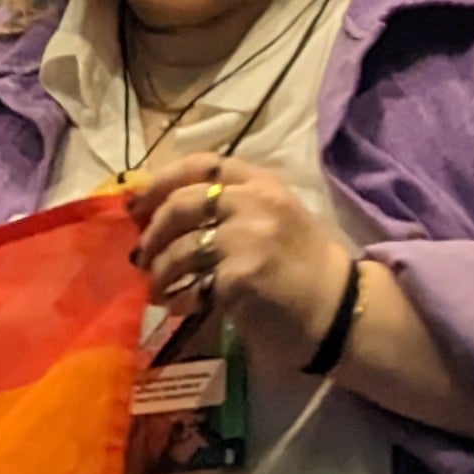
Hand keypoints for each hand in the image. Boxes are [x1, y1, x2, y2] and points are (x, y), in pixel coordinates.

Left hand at [123, 153, 353, 375]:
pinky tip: (178, 307)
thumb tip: (161, 211)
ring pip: (180, 248)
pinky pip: (193, 285)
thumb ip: (228, 206)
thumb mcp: (272, 217)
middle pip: (181, 204)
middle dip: (152, 232)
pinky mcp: (241, 276)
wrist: (337, 308)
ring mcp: (248, 238)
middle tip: (141, 255)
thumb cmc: (300, 265)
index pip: (203, 165)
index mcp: (261, 182)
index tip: (137, 201)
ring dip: (159, 272)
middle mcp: (255, 202)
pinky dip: (179, 298)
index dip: (162, 179)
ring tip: (157, 289)